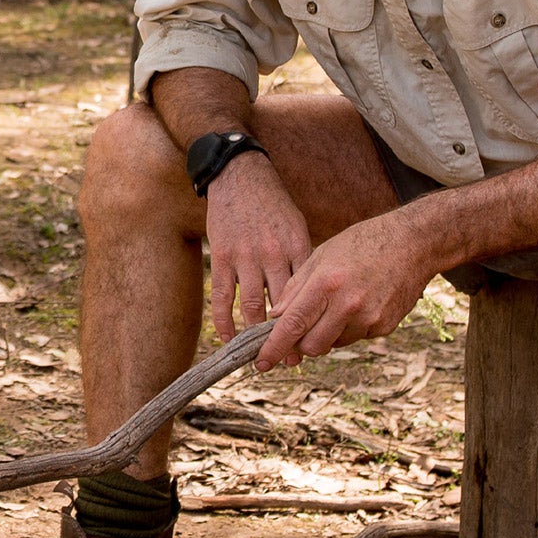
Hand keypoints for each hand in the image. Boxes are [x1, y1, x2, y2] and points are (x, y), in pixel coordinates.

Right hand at [204, 152, 310, 341]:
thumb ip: (303, 260)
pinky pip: (224, 296)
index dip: (311, 322)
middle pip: (283, 307)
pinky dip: (225, 320)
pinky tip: (228, 337)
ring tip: (262, 355)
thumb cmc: (273, 204)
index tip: (315, 345)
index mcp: (299, 248)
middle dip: (288, 337)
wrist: (240, 175)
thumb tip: (312, 295)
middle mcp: (274, 255)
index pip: (308, 295)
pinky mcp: (223, 257)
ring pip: (252, 307)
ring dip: (257, 335)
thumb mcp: (297, 227)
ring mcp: (246, 257)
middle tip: (291, 362)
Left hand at [258, 213, 436, 369]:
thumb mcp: (321, 256)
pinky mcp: (385, 327)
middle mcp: (348, 305)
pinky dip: (347, 329)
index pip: (292, 325)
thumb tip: (275, 318)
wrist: (413, 244)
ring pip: (333, 344)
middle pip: (312, 346)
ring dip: (325, 335)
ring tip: (334, 305)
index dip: (273, 348)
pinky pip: (355, 338)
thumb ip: (295, 288)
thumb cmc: (361, 244)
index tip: (261, 363)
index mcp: (326, 284)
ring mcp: (369, 318)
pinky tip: (356, 305)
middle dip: (300, 344)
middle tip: (297, 331)